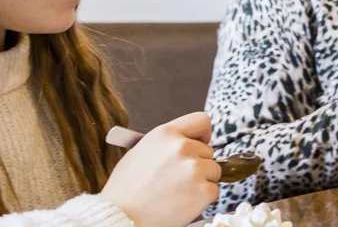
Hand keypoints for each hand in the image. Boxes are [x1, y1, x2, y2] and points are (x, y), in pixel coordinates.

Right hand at [99, 113, 219, 226]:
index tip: (200, 143)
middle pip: (208, 151)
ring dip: (202, 180)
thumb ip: (166, 144)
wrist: (123, 216)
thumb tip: (186, 142)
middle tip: (177, 178)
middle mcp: (182, 147)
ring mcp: (195, 168)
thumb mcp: (140, 151)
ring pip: (214, 170)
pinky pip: (214, 190)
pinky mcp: (203, 190)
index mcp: (166, 134)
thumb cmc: (126, 189)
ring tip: (178, 191)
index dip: (202, 134)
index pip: (201, 121)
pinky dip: (203, 198)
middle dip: (199, 163)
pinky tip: (183, 202)